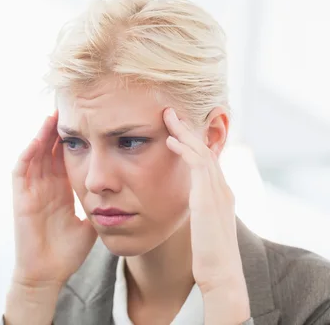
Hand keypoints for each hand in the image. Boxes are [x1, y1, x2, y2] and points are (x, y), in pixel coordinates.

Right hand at [11, 111, 96, 287]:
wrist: (48, 273)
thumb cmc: (67, 252)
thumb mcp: (89, 224)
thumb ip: (100, 208)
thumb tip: (122, 197)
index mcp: (61, 189)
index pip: (66, 157)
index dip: (74, 139)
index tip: (87, 120)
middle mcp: (45, 186)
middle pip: (50, 150)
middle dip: (58, 130)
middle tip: (70, 107)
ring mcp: (32, 190)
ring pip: (35, 154)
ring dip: (42, 135)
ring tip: (54, 115)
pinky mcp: (21, 198)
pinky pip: (22, 170)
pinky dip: (29, 153)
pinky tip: (38, 139)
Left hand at [164, 108, 250, 322]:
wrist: (221, 276)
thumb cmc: (209, 257)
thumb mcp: (202, 227)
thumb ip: (195, 212)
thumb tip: (181, 207)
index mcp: (220, 195)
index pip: (206, 159)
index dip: (191, 141)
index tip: (175, 128)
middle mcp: (222, 189)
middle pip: (205, 149)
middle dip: (187, 129)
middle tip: (169, 112)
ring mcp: (217, 193)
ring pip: (202, 152)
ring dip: (184, 132)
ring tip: (167, 117)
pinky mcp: (208, 199)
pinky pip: (197, 165)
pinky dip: (185, 150)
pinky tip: (170, 140)